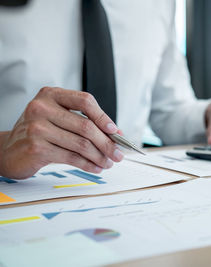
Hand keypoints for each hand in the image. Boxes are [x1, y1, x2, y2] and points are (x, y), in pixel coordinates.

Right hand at [0, 87, 123, 178]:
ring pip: (81, 143)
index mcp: (51, 95)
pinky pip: (72, 157)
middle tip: (117, 153)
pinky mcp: (36, 147)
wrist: (8, 150)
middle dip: (107, 142)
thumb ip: (83, 121)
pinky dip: (88, 164)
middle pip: (86, 126)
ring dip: (100, 156)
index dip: (104, 117)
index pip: (85, 101)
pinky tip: (95, 167)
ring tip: (108, 162)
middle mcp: (42, 108)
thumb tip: (115, 134)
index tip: (116, 132)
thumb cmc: (38, 132)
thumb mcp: (58, 118)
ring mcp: (37, 128)